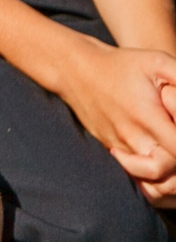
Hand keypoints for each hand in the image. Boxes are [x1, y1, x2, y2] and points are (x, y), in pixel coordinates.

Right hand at [54, 41, 175, 187]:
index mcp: (146, 117)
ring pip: (148, 179)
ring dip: (166, 176)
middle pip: (164, 172)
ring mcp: (117, 145)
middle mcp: (131, 137)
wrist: (74, 69)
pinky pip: (133, 175)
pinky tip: (160, 163)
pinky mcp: (109, 148)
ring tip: (173, 161)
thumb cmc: (120, 64)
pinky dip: (149, 177)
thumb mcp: (157, 62)